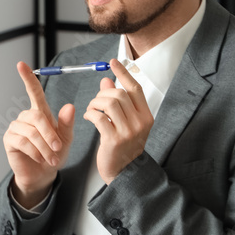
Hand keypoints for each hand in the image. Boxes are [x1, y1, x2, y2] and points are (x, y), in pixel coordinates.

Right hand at [3, 61, 75, 207]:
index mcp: (40, 112)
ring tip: (52, 158)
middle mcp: (26, 117)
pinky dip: (35, 152)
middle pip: (37, 116)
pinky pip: (23, 142)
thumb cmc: (54, 154)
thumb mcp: (66, 139)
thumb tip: (69, 106)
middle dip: (50, 134)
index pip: (33, 91)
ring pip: (32, 132)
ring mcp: (16, 128)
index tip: (21, 65)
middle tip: (58, 148)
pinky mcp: (9, 139)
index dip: (28, 78)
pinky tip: (39, 158)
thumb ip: (67, 123)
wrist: (43, 174)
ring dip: (45, 147)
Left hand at [83, 58, 152, 183]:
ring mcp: (128, 132)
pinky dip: (90, 114)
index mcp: (146, 116)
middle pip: (119, 94)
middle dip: (103, 93)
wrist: (124, 172)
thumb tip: (107, 80)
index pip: (135, 88)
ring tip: (91, 109)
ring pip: (109, 103)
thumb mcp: (124, 122)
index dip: (123, 73)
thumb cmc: (123, 146)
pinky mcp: (114, 140)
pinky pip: (99, 118)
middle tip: (96, 101)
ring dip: (95, 103)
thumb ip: (117, 101)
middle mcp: (140, 123)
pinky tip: (88, 117)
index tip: (113, 62)